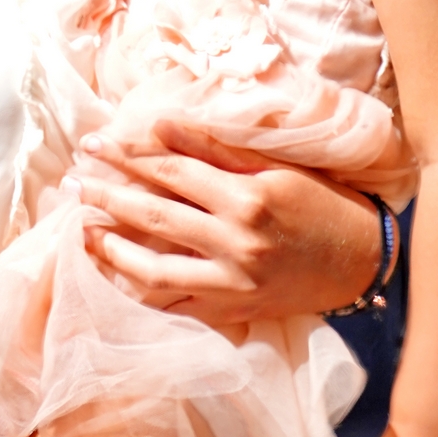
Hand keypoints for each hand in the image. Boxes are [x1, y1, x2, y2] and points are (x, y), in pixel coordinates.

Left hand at [72, 118, 381, 325]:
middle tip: (73, 181)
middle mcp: (236, 242)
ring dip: (111, 247)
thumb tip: (160, 125)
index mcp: (248, 197)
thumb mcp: (277, 167)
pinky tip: (115, 275)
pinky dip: (141, 291)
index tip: (94, 143)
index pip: (171, 170)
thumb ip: (216, 148)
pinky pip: (175, 305)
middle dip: (106, 194)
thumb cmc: (323, 204)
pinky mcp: (232, 311)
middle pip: (153, 214)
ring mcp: (232, 284)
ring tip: (82, 229)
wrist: (364, 262)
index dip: (128, 154)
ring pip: (154, 267)